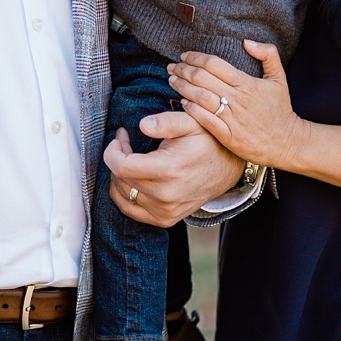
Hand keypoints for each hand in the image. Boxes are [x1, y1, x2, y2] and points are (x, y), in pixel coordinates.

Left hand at [105, 109, 239, 227]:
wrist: (228, 168)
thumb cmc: (207, 142)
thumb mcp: (191, 123)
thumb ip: (166, 121)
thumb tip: (142, 125)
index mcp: (170, 170)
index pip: (122, 167)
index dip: (112, 151)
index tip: (119, 137)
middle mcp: (166, 195)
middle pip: (120, 179)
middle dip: (117, 158)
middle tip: (127, 143)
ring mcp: (165, 211)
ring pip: (122, 195)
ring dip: (119, 176)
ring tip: (130, 160)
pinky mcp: (165, 219)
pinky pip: (130, 210)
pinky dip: (124, 194)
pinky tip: (132, 179)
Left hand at [167, 41, 304, 169]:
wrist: (287, 141)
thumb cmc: (280, 110)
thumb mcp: (280, 78)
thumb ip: (268, 54)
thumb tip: (247, 42)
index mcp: (247, 83)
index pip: (214, 64)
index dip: (196, 57)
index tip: (185, 56)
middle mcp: (238, 99)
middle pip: (202, 78)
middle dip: (183, 70)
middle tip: (172, 67)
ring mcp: (232, 118)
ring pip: (200, 97)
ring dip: (182, 87)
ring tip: (172, 81)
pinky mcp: (228, 135)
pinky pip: (204, 119)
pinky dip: (190, 109)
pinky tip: (182, 102)